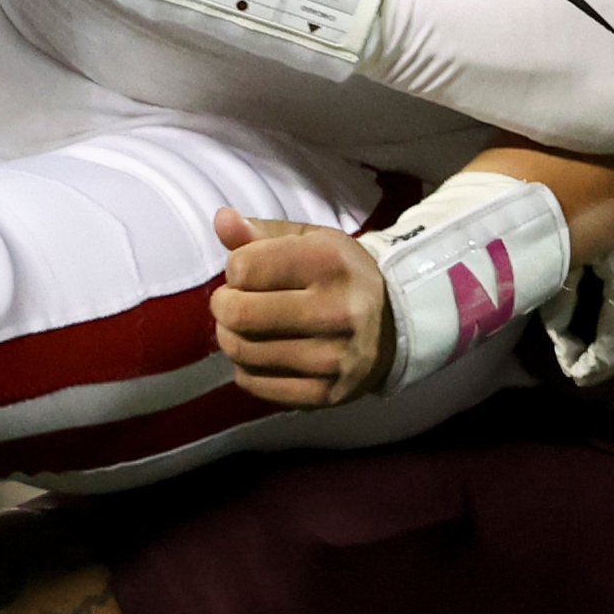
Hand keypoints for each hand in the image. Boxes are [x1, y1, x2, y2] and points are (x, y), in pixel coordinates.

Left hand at [211, 208, 388, 408]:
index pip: (243, 268)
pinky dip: (245, 369)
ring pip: (242, 351)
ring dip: (230, 337)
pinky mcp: (325, 394)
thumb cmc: (339, 276)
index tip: (249, 273)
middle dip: (224, 306)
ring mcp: (333, 358)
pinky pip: (254, 384)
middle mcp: (336, 311)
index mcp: (330, 263)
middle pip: (238, 313)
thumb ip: (259, 232)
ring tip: (246, 327)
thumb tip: (221, 218)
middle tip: (234, 303)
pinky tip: (260, 355)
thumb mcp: (308, 241)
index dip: (235, 269)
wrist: (392, 326)